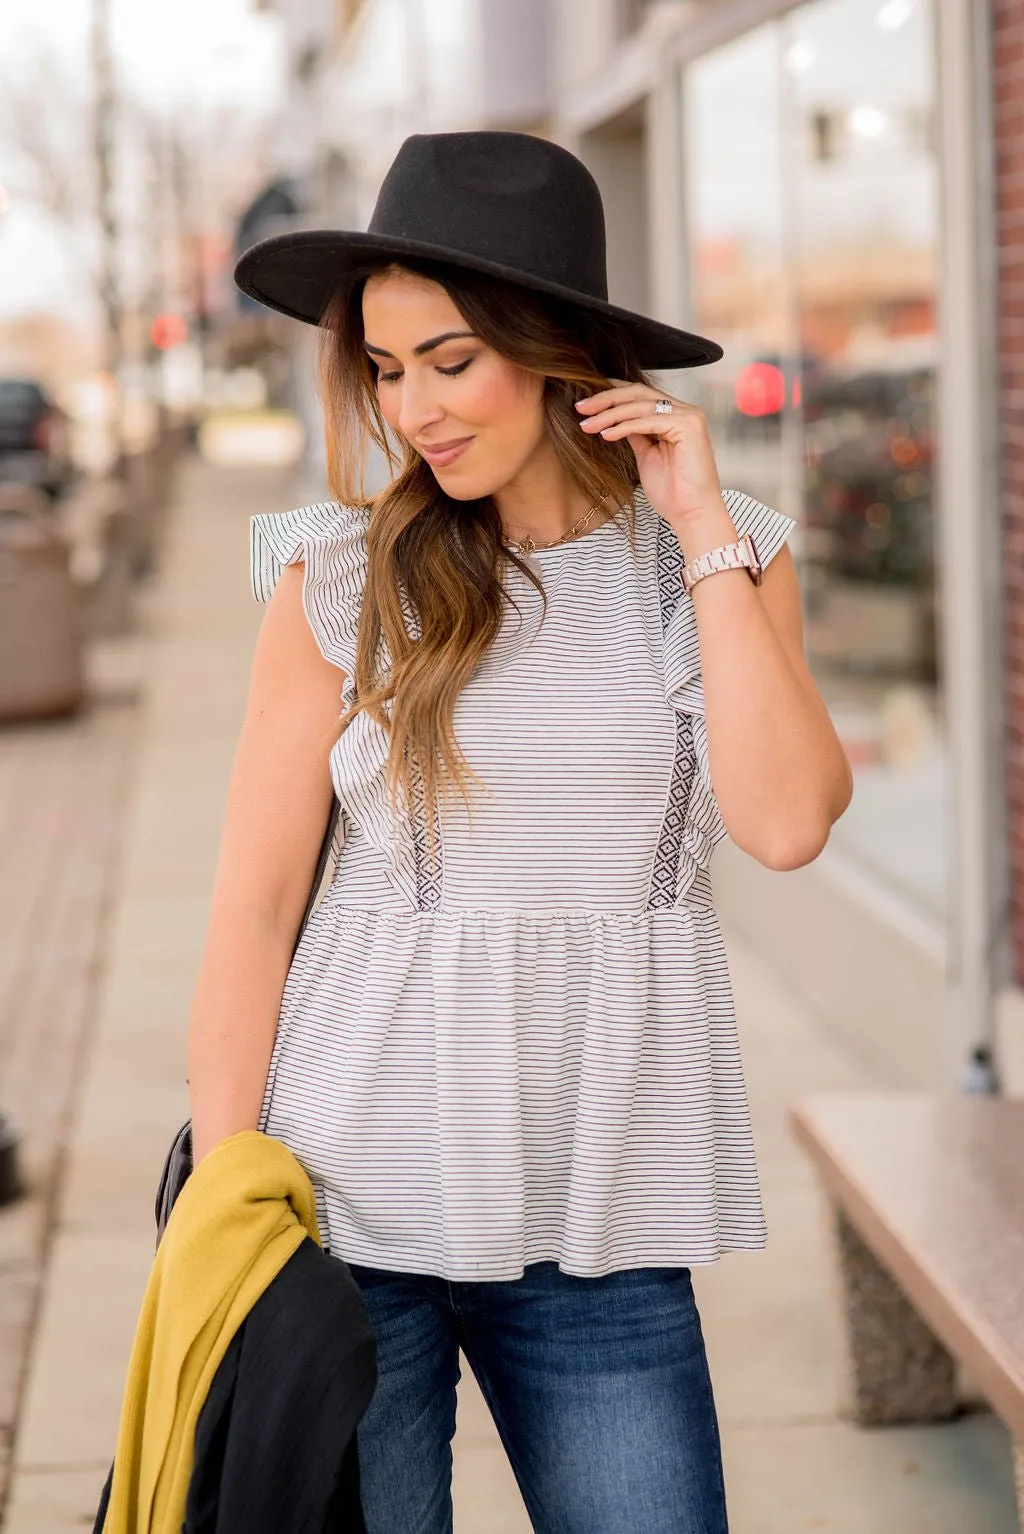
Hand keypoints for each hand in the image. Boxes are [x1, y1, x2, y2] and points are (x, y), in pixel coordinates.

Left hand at [576, 382, 725, 527]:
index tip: (586, 402)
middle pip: (638, 393)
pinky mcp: (689, 426)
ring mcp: (689, 416)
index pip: (639, 395)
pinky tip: (606, 434)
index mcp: (675, 416)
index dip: (611, 393)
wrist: (691, 514)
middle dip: (606, 399)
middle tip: (581, 408)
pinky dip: (625, 427)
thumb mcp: (646, 455)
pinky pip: (648, 421)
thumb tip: (614, 419)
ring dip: (610, 414)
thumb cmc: (672, 492)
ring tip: (588, 425)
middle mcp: (684, 411)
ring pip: (640, 405)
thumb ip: (635, 433)